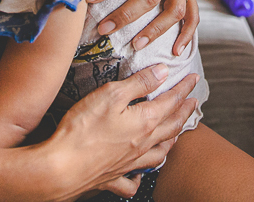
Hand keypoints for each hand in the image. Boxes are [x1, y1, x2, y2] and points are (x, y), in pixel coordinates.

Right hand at [45, 65, 198, 197]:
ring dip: (171, 140)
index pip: (171, 102)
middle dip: (184, 111)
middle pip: (171, 126)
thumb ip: (139, 83)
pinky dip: (141, 176)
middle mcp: (142, 145)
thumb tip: (162, 73)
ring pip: (159, 153)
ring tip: (176, 133)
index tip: (193, 79)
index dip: (184, 88)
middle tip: (193, 102)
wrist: (60, 168)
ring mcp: (129, 163)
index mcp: (144, 122)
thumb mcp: (111, 94)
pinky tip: (141, 173)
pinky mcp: (112, 177)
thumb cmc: (82, 130)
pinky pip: (133, 180)